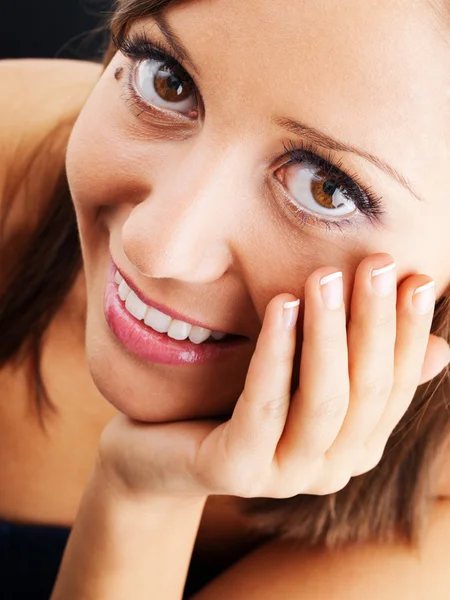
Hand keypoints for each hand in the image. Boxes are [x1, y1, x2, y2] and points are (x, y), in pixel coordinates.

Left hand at [98, 253, 449, 499]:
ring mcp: (287, 477)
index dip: (409, 333)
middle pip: (365, 390)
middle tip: (377, 263)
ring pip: (324, 401)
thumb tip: (443, 349)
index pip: (395, 385)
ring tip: (325, 277)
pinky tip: (281, 305)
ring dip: (329, 334)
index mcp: (356, 446)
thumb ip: (359, 363)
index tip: (417, 278)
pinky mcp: (239, 472)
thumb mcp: (304, 375)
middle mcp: (332, 468)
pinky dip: (276, 354)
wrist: (162, 445)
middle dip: (375, 323)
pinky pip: (264, 407)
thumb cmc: (240, 400)